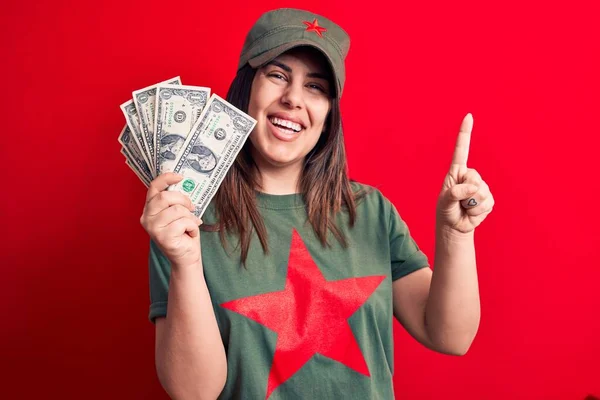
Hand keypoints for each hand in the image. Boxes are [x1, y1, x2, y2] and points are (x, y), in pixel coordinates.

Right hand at [140, 172, 202, 267]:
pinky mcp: (163, 237)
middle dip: (184, 200)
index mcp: (149, 209)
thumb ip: (176, 201)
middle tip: (192, 207)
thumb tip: (185, 183)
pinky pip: (184, 222)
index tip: (180, 176)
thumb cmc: (183, 233)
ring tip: (190, 225)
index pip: (153, 188)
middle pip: (165, 197)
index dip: (166, 179)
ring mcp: (153, 228)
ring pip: (177, 210)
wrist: (186, 256)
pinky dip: (192, 227)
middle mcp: (147, 218)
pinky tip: (189, 234)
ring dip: (190, 217)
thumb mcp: (178, 213)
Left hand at [436, 113, 494, 233]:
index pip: (461, 150)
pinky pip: (487, 203)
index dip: (465, 133)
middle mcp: (470, 176)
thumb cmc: (446, 210)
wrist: (455, 225)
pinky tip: (472, 212)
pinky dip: (477, 211)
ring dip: (471, 205)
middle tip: (458, 202)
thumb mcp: (445, 201)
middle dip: (466, 193)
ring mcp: (481, 187)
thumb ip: (455, 193)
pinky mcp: (489, 199)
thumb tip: (472, 188)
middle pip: (474, 179)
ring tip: (464, 207)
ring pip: (482, 193)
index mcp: (456, 172)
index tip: (468, 116)